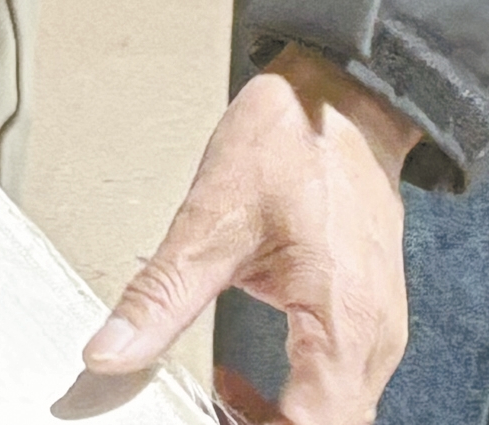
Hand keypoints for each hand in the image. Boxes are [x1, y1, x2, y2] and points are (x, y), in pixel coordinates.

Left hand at [76, 45, 420, 423]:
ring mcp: (379, 329)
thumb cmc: (292, 142)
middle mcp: (374, 338)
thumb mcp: (211, 217)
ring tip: (221, 396)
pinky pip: (341, 383)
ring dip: (279, 418)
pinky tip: (245, 374)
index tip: (211, 417)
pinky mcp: (370, 315)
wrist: (343, 96)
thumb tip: (109, 352)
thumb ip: (161, 296)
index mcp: (342, 323)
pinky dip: (296, 394)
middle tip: (209, 409)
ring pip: (338, 413)